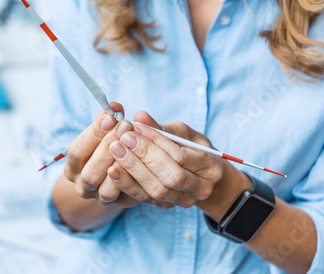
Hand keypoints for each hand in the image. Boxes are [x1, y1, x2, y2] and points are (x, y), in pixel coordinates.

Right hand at [63, 103, 172, 207]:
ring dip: (122, 165)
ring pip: (106, 189)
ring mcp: (100, 197)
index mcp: (73, 165)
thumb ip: (111, 120)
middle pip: (90, 172)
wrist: (125, 171)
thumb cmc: (114, 143)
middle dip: (108, 148)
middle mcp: (83, 184)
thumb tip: (115, 107)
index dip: (93, 133)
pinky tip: (143, 162)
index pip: (77, 150)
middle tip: (126, 126)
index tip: (110, 116)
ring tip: (134, 144)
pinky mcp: (120, 203)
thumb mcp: (109, 131)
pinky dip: (134, 180)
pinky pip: (126, 198)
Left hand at [107, 111, 223, 207]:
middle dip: (144, 156)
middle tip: (122, 139)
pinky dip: (128, 184)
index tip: (135, 127)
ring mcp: (183, 201)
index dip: (156, 142)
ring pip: (156, 191)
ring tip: (115, 151)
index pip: (181, 156)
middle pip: (170, 176)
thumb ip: (161, 127)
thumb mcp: (181, 132)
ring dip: (133, 171)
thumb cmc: (188, 146)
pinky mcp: (166, 206)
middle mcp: (201, 189)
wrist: (195, 172)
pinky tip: (113, 170)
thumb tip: (140, 116)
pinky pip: (144, 199)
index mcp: (211, 167)